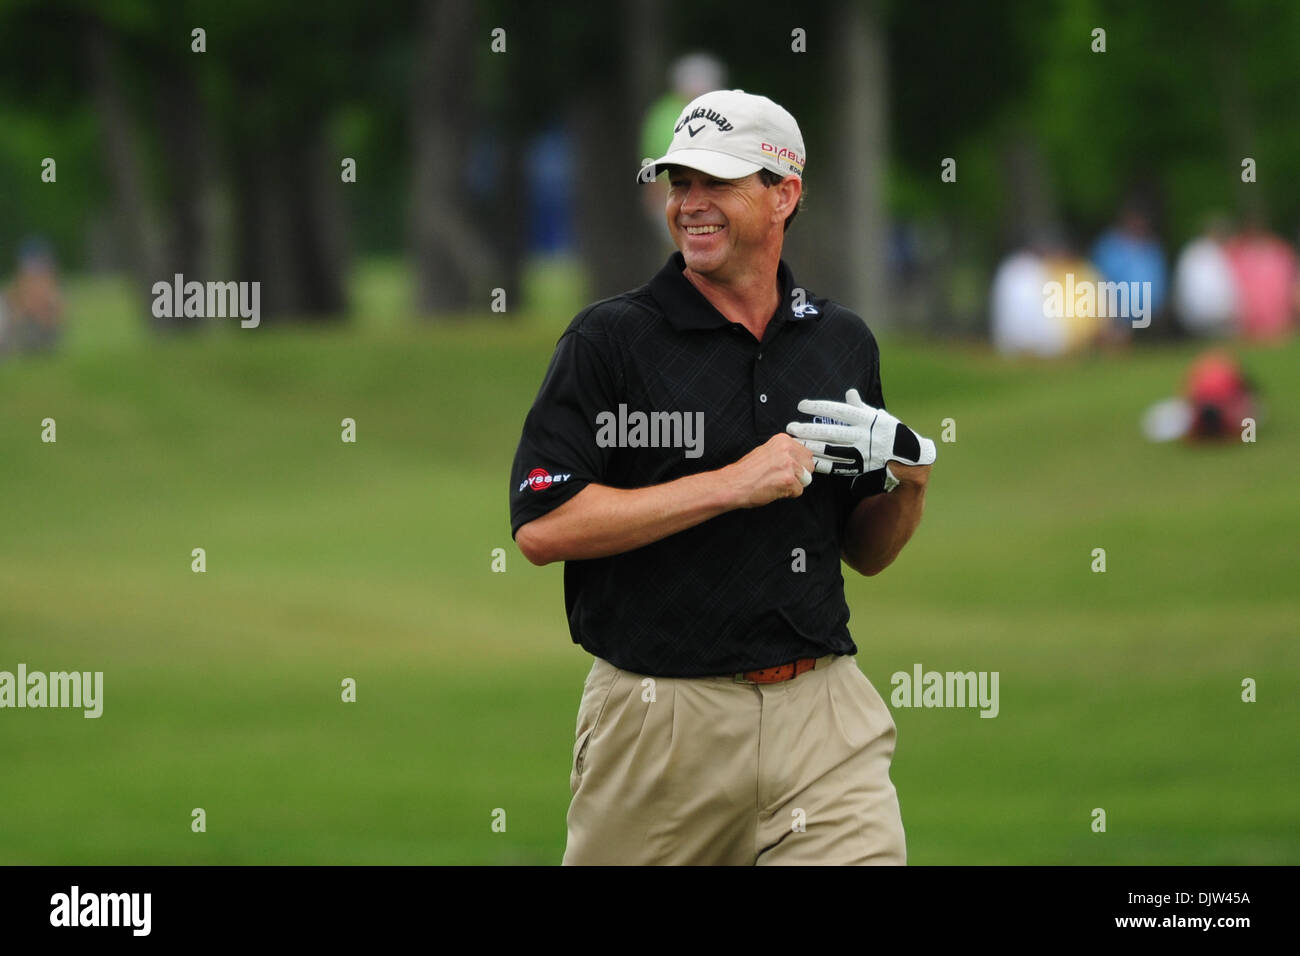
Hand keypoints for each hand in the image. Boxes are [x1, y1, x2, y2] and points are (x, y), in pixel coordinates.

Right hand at [721, 434, 814, 508]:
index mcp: (782, 440)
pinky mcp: (788, 480)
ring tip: (776, 483)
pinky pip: (798, 491)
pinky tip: (775, 489)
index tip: (793, 469)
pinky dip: (788, 494)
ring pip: (805, 479)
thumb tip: (796, 459)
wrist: (733, 484)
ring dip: (793, 484)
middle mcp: (787, 450)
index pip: (805, 452)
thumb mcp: (765, 452)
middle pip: (809, 465)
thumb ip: (782, 453)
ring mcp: (788, 464)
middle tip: (784, 478)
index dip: (799, 464)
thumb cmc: (745, 472)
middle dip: (800, 474)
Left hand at [785, 388, 935, 476]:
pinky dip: (823, 463)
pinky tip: (809, 460)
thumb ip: (860, 406)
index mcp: (866, 419)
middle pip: (831, 432)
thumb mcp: (877, 415)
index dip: (819, 407)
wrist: (906, 454)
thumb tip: (849, 392)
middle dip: (810, 430)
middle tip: (790, 427)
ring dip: (812, 447)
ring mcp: (862, 452)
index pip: (838, 411)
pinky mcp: (860, 466)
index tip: (801, 405)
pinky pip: (838, 465)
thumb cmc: (888, 430)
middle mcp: (863, 435)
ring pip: (832, 450)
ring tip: (795, 443)